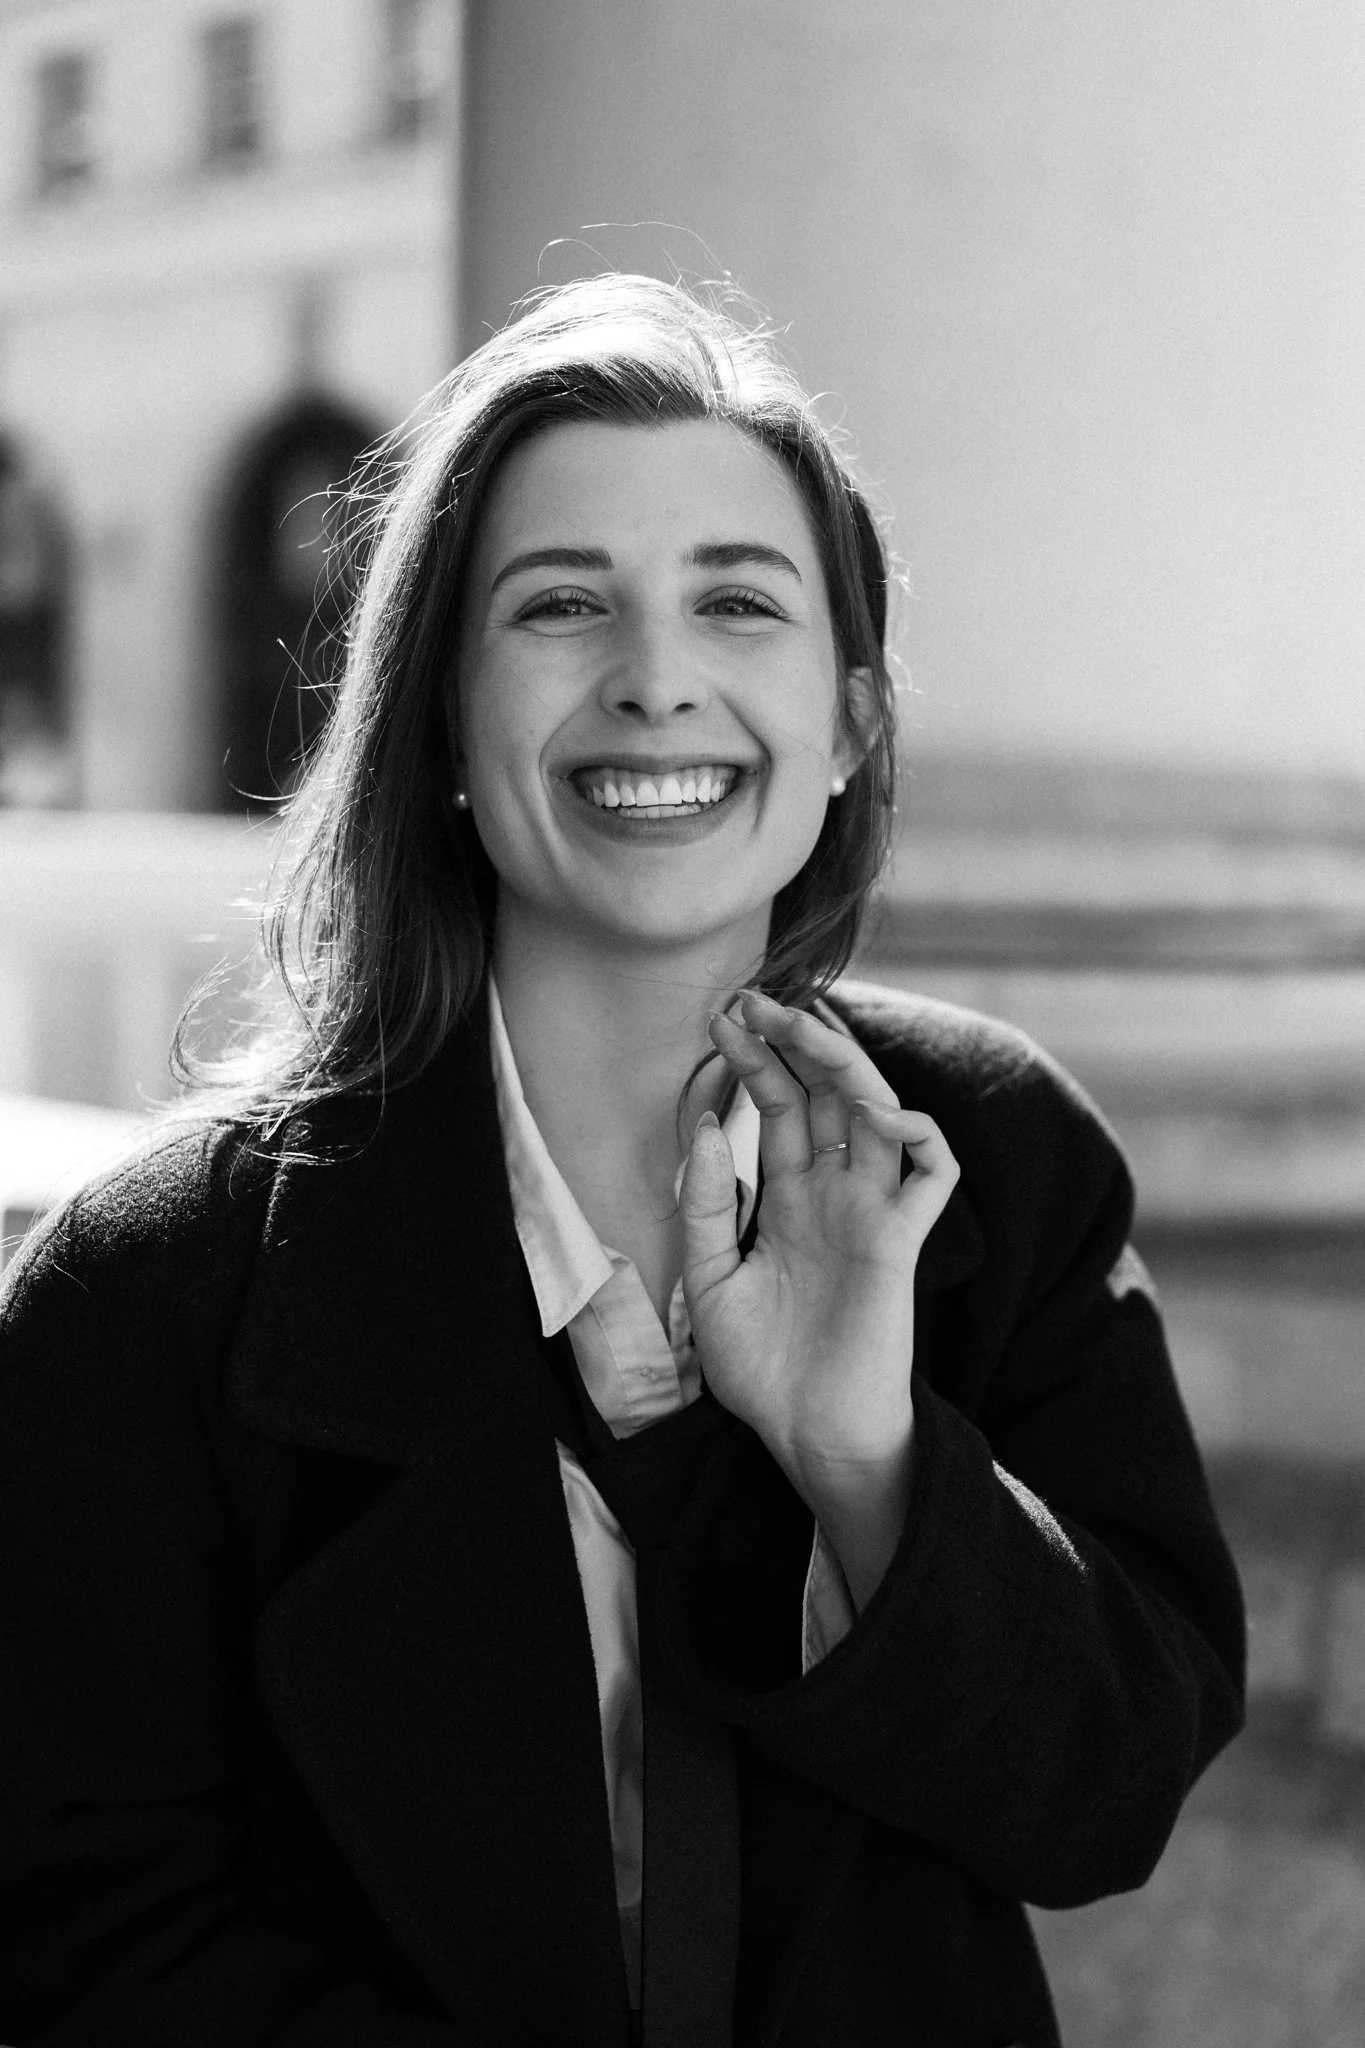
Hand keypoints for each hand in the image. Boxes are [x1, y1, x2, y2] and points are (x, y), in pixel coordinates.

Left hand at [679, 992, 959, 1504]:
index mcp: (791, 1199)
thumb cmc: (762, 1369)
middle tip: (755, 1001)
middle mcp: (836, 1194)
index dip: (756, 1063)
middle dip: (797, 1042)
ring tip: (803, 1030)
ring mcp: (873, 1213)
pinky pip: (934, 1172)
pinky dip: (918, 1133)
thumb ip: (708, 1206)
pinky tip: (877, 1113)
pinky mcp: (902, 1242)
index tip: (721, 1021)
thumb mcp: (710, 1278)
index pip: (781, 1108)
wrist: (806, 1434)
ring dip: (848, 1065)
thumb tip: (705, 1128)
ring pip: (881, 1112)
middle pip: (829, 1095)